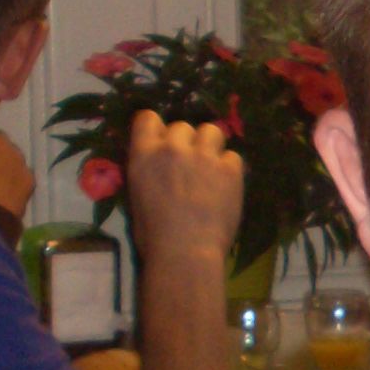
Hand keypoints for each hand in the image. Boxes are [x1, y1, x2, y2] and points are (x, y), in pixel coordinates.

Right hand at [126, 109, 244, 264]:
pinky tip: (226, 187)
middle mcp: (173, 147)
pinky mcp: (230, 169)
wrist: (185, 252)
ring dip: (210, 145)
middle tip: (189, 166)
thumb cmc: (154, 236)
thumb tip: (157, 166)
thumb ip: (147, 171)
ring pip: (211, 131)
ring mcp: (204, 155)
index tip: (162, 142)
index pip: (147, 118)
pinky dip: (230, 168)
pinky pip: (233, 156)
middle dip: (186, 142)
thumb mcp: (137, 197)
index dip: (157, 129)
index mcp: (144, 154)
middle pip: (182, 126)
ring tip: (211, 168)